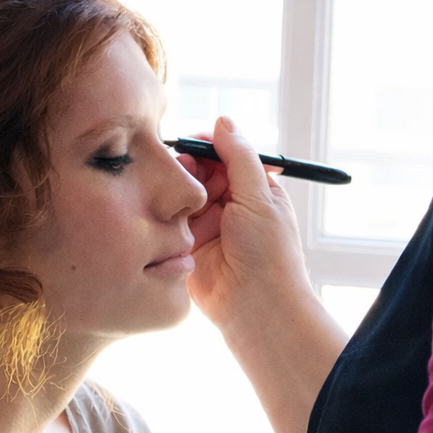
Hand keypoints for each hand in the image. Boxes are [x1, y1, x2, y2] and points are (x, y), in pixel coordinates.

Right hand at [182, 118, 346, 432]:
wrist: (257, 310)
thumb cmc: (269, 255)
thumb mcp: (259, 197)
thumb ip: (239, 157)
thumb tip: (224, 122)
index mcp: (256, 191)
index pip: (227, 156)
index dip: (209, 146)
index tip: (192, 141)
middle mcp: (232, 207)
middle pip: (200, 173)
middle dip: (188, 168)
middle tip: (177, 168)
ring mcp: (209, 228)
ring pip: (182, 196)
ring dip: (175, 193)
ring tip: (170, 195)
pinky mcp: (188, 249)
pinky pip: (171, 223)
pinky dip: (166, 217)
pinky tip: (163, 217)